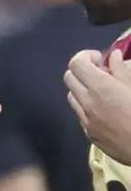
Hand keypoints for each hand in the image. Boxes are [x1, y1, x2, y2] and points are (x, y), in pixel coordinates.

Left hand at [66, 49, 130, 165]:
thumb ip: (122, 70)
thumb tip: (112, 56)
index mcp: (100, 87)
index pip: (76, 63)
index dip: (85, 57)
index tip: (100, 60)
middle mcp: (87, 102)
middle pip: (69, 77)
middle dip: (82, 71)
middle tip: (101, 74)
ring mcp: (86, 120)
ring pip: (71, 95)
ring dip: (82, 89)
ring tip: (103, 92)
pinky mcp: (89, 134)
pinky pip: (79, 113)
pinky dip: (86, 106)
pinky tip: (105, 110)